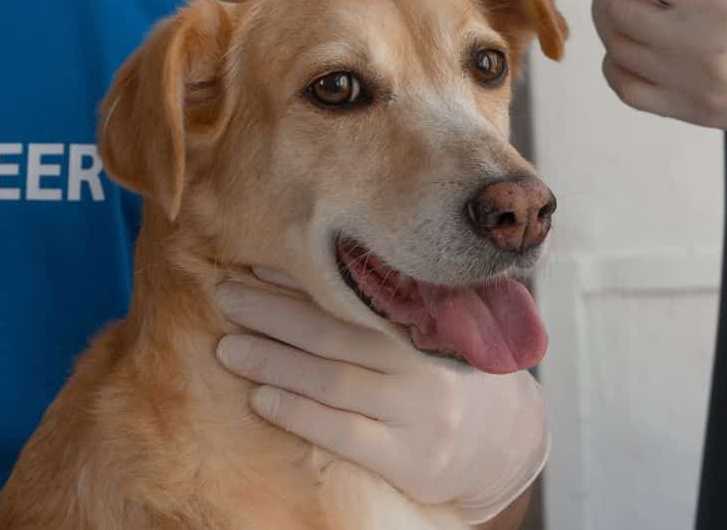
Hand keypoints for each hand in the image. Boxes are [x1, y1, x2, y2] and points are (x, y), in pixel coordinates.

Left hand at [214, 276, 548, 523]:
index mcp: (427, 322)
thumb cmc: (439, 374)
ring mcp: (419, 414)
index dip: (302, 280)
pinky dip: (299, 414)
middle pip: (336, 332)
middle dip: (273, 314)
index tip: (254, 266)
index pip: (354, 294)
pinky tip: (261, 400)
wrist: (500, 442)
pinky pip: (344, 434)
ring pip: (334, 381)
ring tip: (229, 349)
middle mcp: (425, 363)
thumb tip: (298, 268)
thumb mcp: (425, 331)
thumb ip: (380, 306)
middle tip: (226, 298)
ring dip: (274, 362)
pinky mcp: (410, 460)